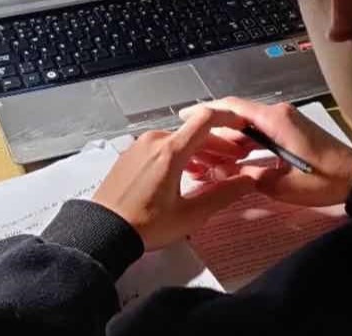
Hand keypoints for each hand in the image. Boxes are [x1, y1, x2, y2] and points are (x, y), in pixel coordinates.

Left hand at [92, 107, 255, 250]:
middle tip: (233, 161)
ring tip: (211, 171)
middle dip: (217, 144)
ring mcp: (140, 146)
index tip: (242, 127)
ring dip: (198, 151)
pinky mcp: (130, 155)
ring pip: (177, 139)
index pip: (206, 119)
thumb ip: (223, 195)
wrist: (103, 231)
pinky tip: (185, 174)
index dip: (229, 119)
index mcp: (171, 150)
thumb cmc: (145, 224)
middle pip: (194, 132)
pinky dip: (179, 154)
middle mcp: (155, 141)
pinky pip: (160, 146)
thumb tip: (248, 181)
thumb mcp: (191, 215)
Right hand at [179, 98, 351, 207]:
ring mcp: (287, 120)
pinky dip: (245, 139)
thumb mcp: (282, 185)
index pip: (232, 107)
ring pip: (249, 123)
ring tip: (207, 149)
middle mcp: (279, 113)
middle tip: (191, 140)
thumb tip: (223, 173)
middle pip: (237, 114)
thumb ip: (250, 177)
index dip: (206, 110)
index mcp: (274, 120)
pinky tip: (233, 154)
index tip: (184, 115)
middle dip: (214, 126)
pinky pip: (261, 129)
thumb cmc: (323, 180)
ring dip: (229, 135)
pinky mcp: (293, 129)